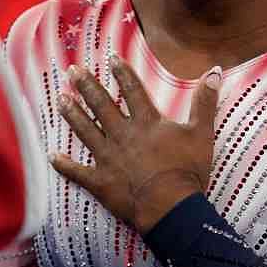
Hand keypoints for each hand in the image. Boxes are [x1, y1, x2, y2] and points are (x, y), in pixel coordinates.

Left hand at [51, 57, 220, 233]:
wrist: (171, 208)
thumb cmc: (188, 171)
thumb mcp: (202, 133)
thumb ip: (205, 102)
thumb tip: (215, 72)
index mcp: (146, 123)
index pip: (132, 91)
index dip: (121, 72)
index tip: (110, 58)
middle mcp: (123, 135)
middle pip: (101, 105)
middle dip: (86, 86)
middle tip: (71, 70)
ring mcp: (109, 157)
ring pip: (85, 130)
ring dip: (72, 113)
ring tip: (60, 98)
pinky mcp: (101, 181)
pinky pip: (78, 172)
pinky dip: (64, 164)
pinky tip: (52, 155)